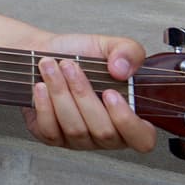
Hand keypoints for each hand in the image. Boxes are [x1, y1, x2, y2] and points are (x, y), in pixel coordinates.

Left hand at [21, 34, 157, 153]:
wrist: (46, 54)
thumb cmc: (80, 54)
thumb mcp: (109, 45)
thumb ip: (128, 51)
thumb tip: (122, 70)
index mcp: (129, 116)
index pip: (143, 139)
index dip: (128, 122)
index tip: (110, 93)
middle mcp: (106, 134)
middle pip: (103, 131)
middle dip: (83, 94)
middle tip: (69, 67)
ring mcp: (79, 139)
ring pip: (75, 130)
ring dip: (61, 94)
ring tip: (51, 68)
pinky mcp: (52, 137)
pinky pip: (51, 131)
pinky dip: (45, 107)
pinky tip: (41, 87)